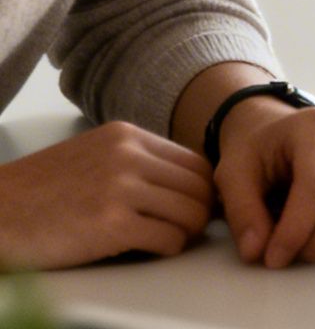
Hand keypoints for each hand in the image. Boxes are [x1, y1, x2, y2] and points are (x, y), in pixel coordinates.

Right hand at [0, 121, 214, 268]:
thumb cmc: (42, 191)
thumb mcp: (94, 155)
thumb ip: (137, 160)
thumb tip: (190, 182)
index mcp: (126, 136)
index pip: (195, 162)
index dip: (202, 189)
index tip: (193, 206)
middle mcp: (128, 155)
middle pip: (200, 187)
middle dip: (199, 212)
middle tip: (184, 228)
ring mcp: (120, 188)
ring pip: (192, 213)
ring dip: (186, 232)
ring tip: (166, 238)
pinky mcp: (112, 224)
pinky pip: (169, 239)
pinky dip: (167, 248)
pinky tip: (148, 248)